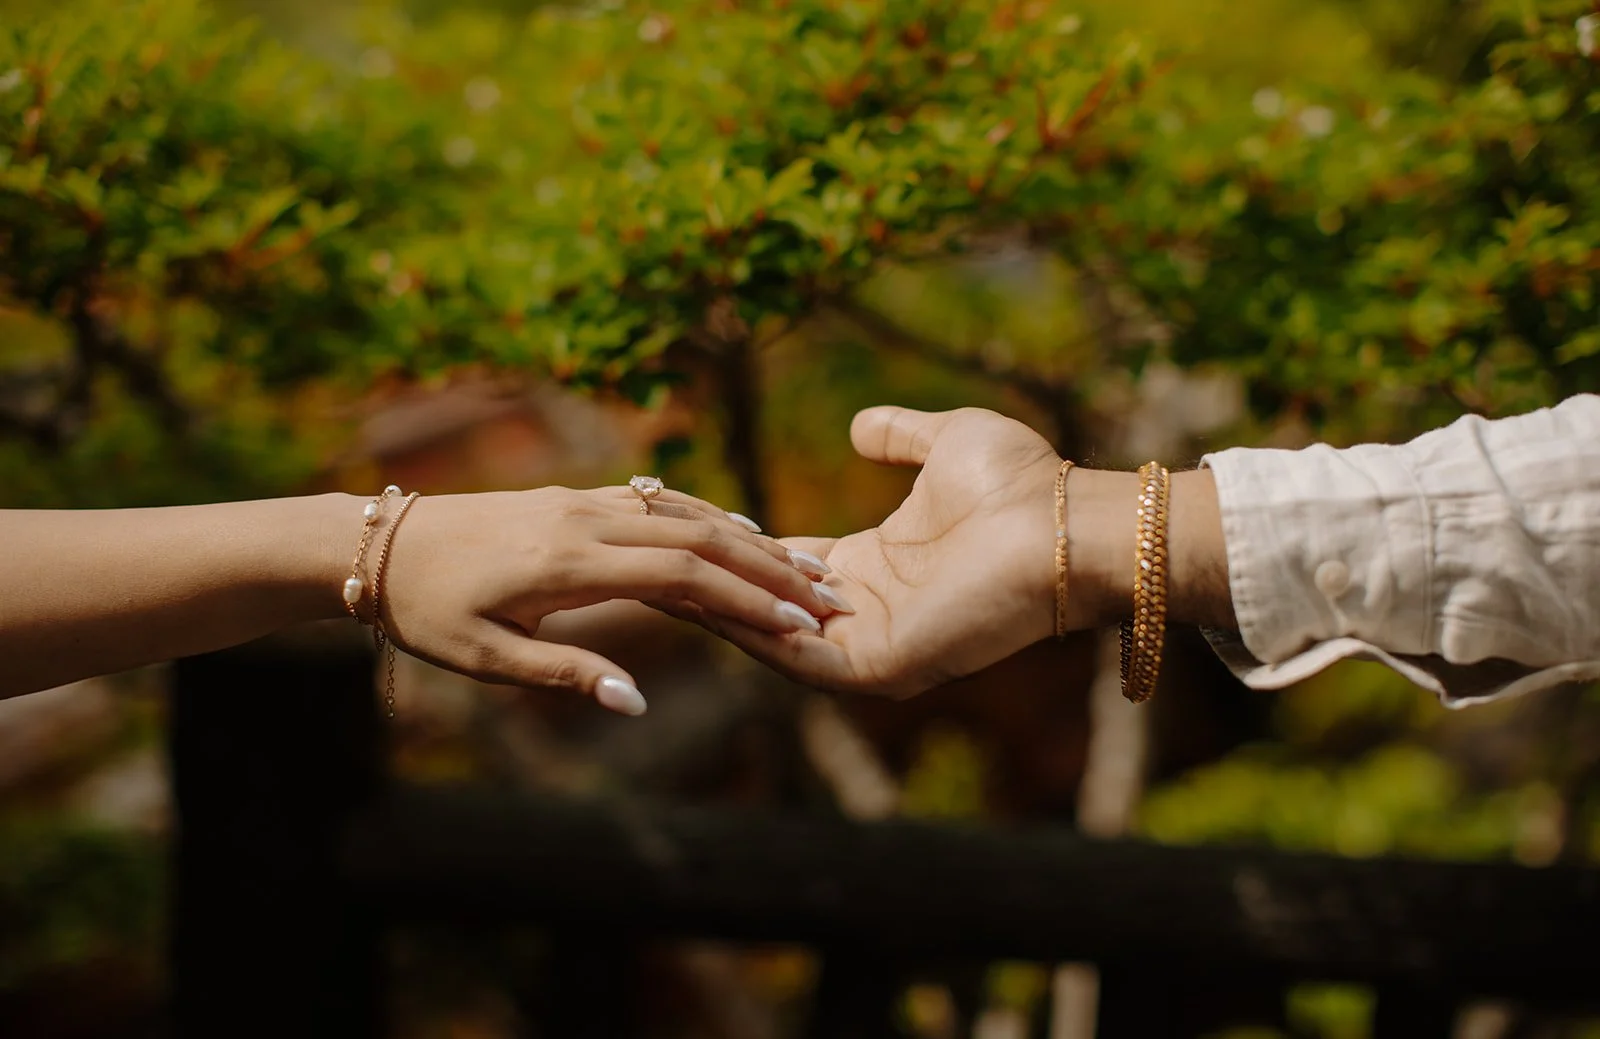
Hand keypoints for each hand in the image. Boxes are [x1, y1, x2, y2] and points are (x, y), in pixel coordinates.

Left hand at [378, 485, 835, 714]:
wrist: (380, 543)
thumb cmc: (428, 609)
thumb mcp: (484, 656)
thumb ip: (563, 674)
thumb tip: (636, 703)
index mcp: (567, 563)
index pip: (682, 574)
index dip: (747, 597)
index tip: (800, 623)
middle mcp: (585, 520)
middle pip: (700, 535)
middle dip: (769, 567)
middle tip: (827, 596)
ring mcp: (583, 501)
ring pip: (685, 511)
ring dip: (748, 540)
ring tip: (803, 567)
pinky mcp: (576, 497)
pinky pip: (658, 501)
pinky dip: (708, 516)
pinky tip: (740, 531)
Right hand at [668, 407, 1077, 696]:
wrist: (1066, 523)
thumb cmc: (1022, 484)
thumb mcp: (944, 444)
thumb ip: (898, 436)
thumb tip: (859, 426)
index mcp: (873, 565)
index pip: (781, 564)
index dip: (731, 545)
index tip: (677, 522)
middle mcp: (864, 610)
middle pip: (765, 604)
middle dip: (707, 583)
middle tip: (639, 556)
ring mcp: (871, 643)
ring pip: (772, 636)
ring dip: (716, 611)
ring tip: (654, 581)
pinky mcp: (881, 665)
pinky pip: (800, 659)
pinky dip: (752, 635)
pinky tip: (704, 603)